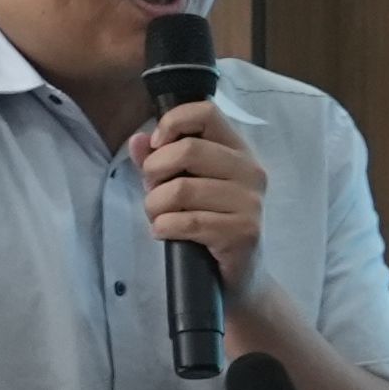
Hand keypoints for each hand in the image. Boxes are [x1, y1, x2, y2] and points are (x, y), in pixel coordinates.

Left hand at [133, 96, 270, 277]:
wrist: (240, 277)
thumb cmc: (209, 225)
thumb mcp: (183, 186)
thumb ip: (160, 160)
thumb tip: (137, 141)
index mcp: (239, 151)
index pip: (206, 112)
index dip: (173, 123)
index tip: (158, 147)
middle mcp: (250, 172)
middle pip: (187, 149)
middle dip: (155, 172)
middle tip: (153, 191)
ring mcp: (250, 203)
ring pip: (180, 190)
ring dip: (155, 206)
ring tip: (159, 217)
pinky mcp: (244, 232)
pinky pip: (186, 222)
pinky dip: (164, 228)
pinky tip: (166, 233)